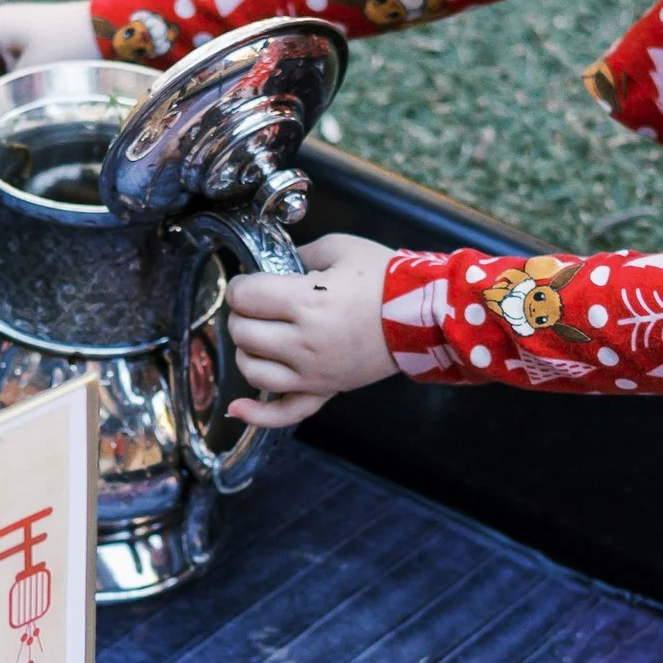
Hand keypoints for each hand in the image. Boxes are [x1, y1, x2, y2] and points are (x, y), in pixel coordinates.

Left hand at [225, 235, 396, 429]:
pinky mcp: (325, 390)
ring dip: (247, 350)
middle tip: (258, 304)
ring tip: (261, 335)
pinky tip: (237, 407)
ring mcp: (313, 373)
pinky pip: (284, 412)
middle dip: (242, 313)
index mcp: (306, 303)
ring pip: (252, 369)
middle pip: (242, 332)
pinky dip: (257, 414)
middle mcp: (304, 343)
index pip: (245, 297)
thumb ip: (300, 254)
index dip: (240, 285)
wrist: (424, 316)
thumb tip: (275, 265)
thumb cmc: (386, 279)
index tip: (249, 281)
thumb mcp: (340, 249)